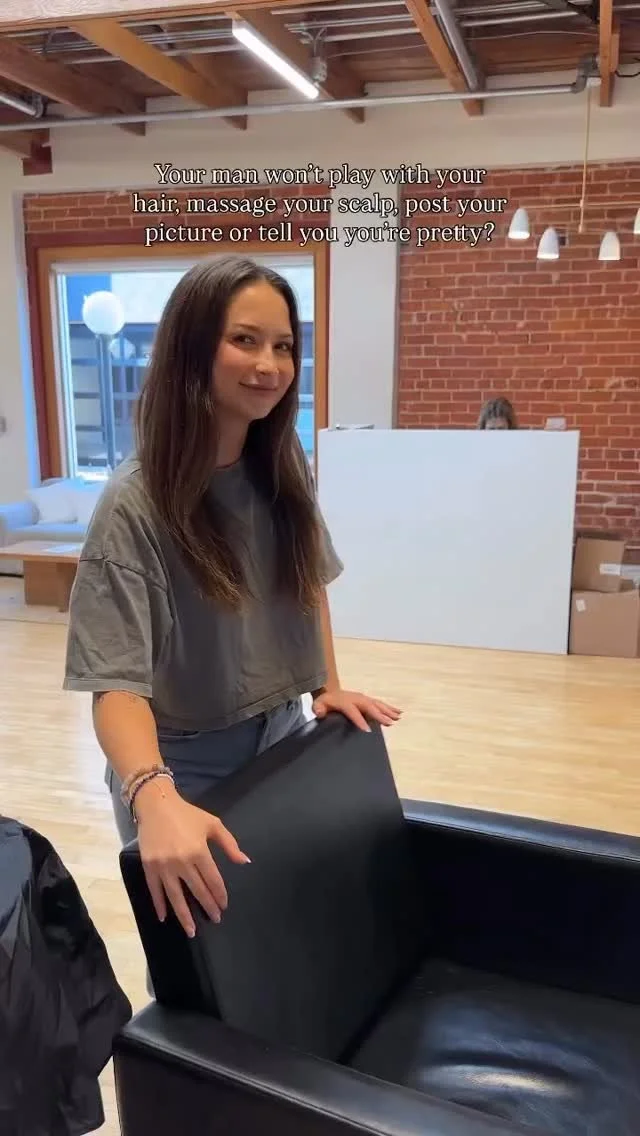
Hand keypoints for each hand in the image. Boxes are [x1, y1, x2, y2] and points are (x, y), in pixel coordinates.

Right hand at [135, 779, 249, 936]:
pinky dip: (159, 905)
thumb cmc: (187, 814)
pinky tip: (165, 917)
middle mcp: (182, 862)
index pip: (213, 880)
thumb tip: (245, 862)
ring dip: (184, 916)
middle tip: (215, 919)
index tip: (224, 905)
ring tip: (191, 931)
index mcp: (199, 851)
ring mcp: (164, 866)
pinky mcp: (149, 867)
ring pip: (176, 896)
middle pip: (197, 891)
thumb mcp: (213, 824)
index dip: (220, 895)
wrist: (156, 805)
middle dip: (207, 906)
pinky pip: (155, 890)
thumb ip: (229, 844)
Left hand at [312, 688, 401, 732]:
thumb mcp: (317, 705)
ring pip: (376, 704)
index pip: (352, 711)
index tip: (368, 730)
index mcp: (344, 701)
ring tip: (397, 718)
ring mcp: (363, 698)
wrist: (329, 691)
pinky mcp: (367, 700)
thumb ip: (318, 708)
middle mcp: (356, 698)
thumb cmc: (324, 702)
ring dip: (387, 711)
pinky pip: (380, 704)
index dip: (359, 720)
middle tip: (389, 723)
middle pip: (369, 706)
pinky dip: (389, 708)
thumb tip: (319, 712)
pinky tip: (398, 713)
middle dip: (379, 715)